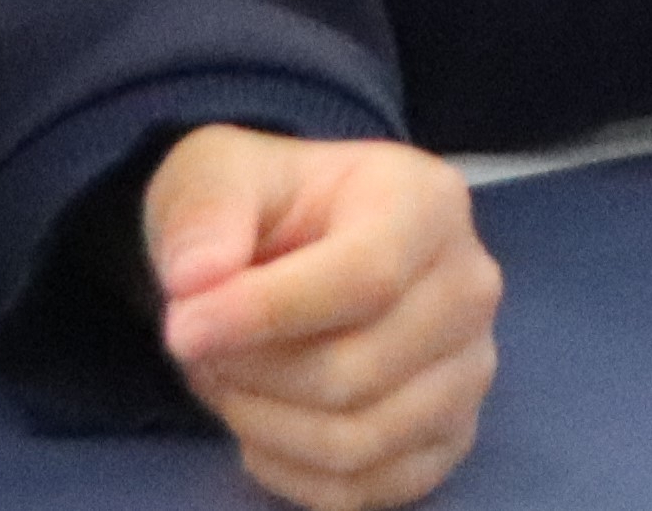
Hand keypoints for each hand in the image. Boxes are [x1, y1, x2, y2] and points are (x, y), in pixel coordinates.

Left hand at [151, 131, 500, 510]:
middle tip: (198, 346)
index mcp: (430, 203)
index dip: (267, 314)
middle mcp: (470, 289)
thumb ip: (203, 213)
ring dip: (261, 422)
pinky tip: (261, 422)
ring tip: (227, 376)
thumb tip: (195, 280)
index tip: (181, 330)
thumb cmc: (265, 207)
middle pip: (354, 374)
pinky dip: (289, 469)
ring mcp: (469, 371)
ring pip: (356, 442)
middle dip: (250, 372)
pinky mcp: (450, 438)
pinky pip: (363, 491)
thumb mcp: (218, 173)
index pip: (366, 278)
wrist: (297, 246)